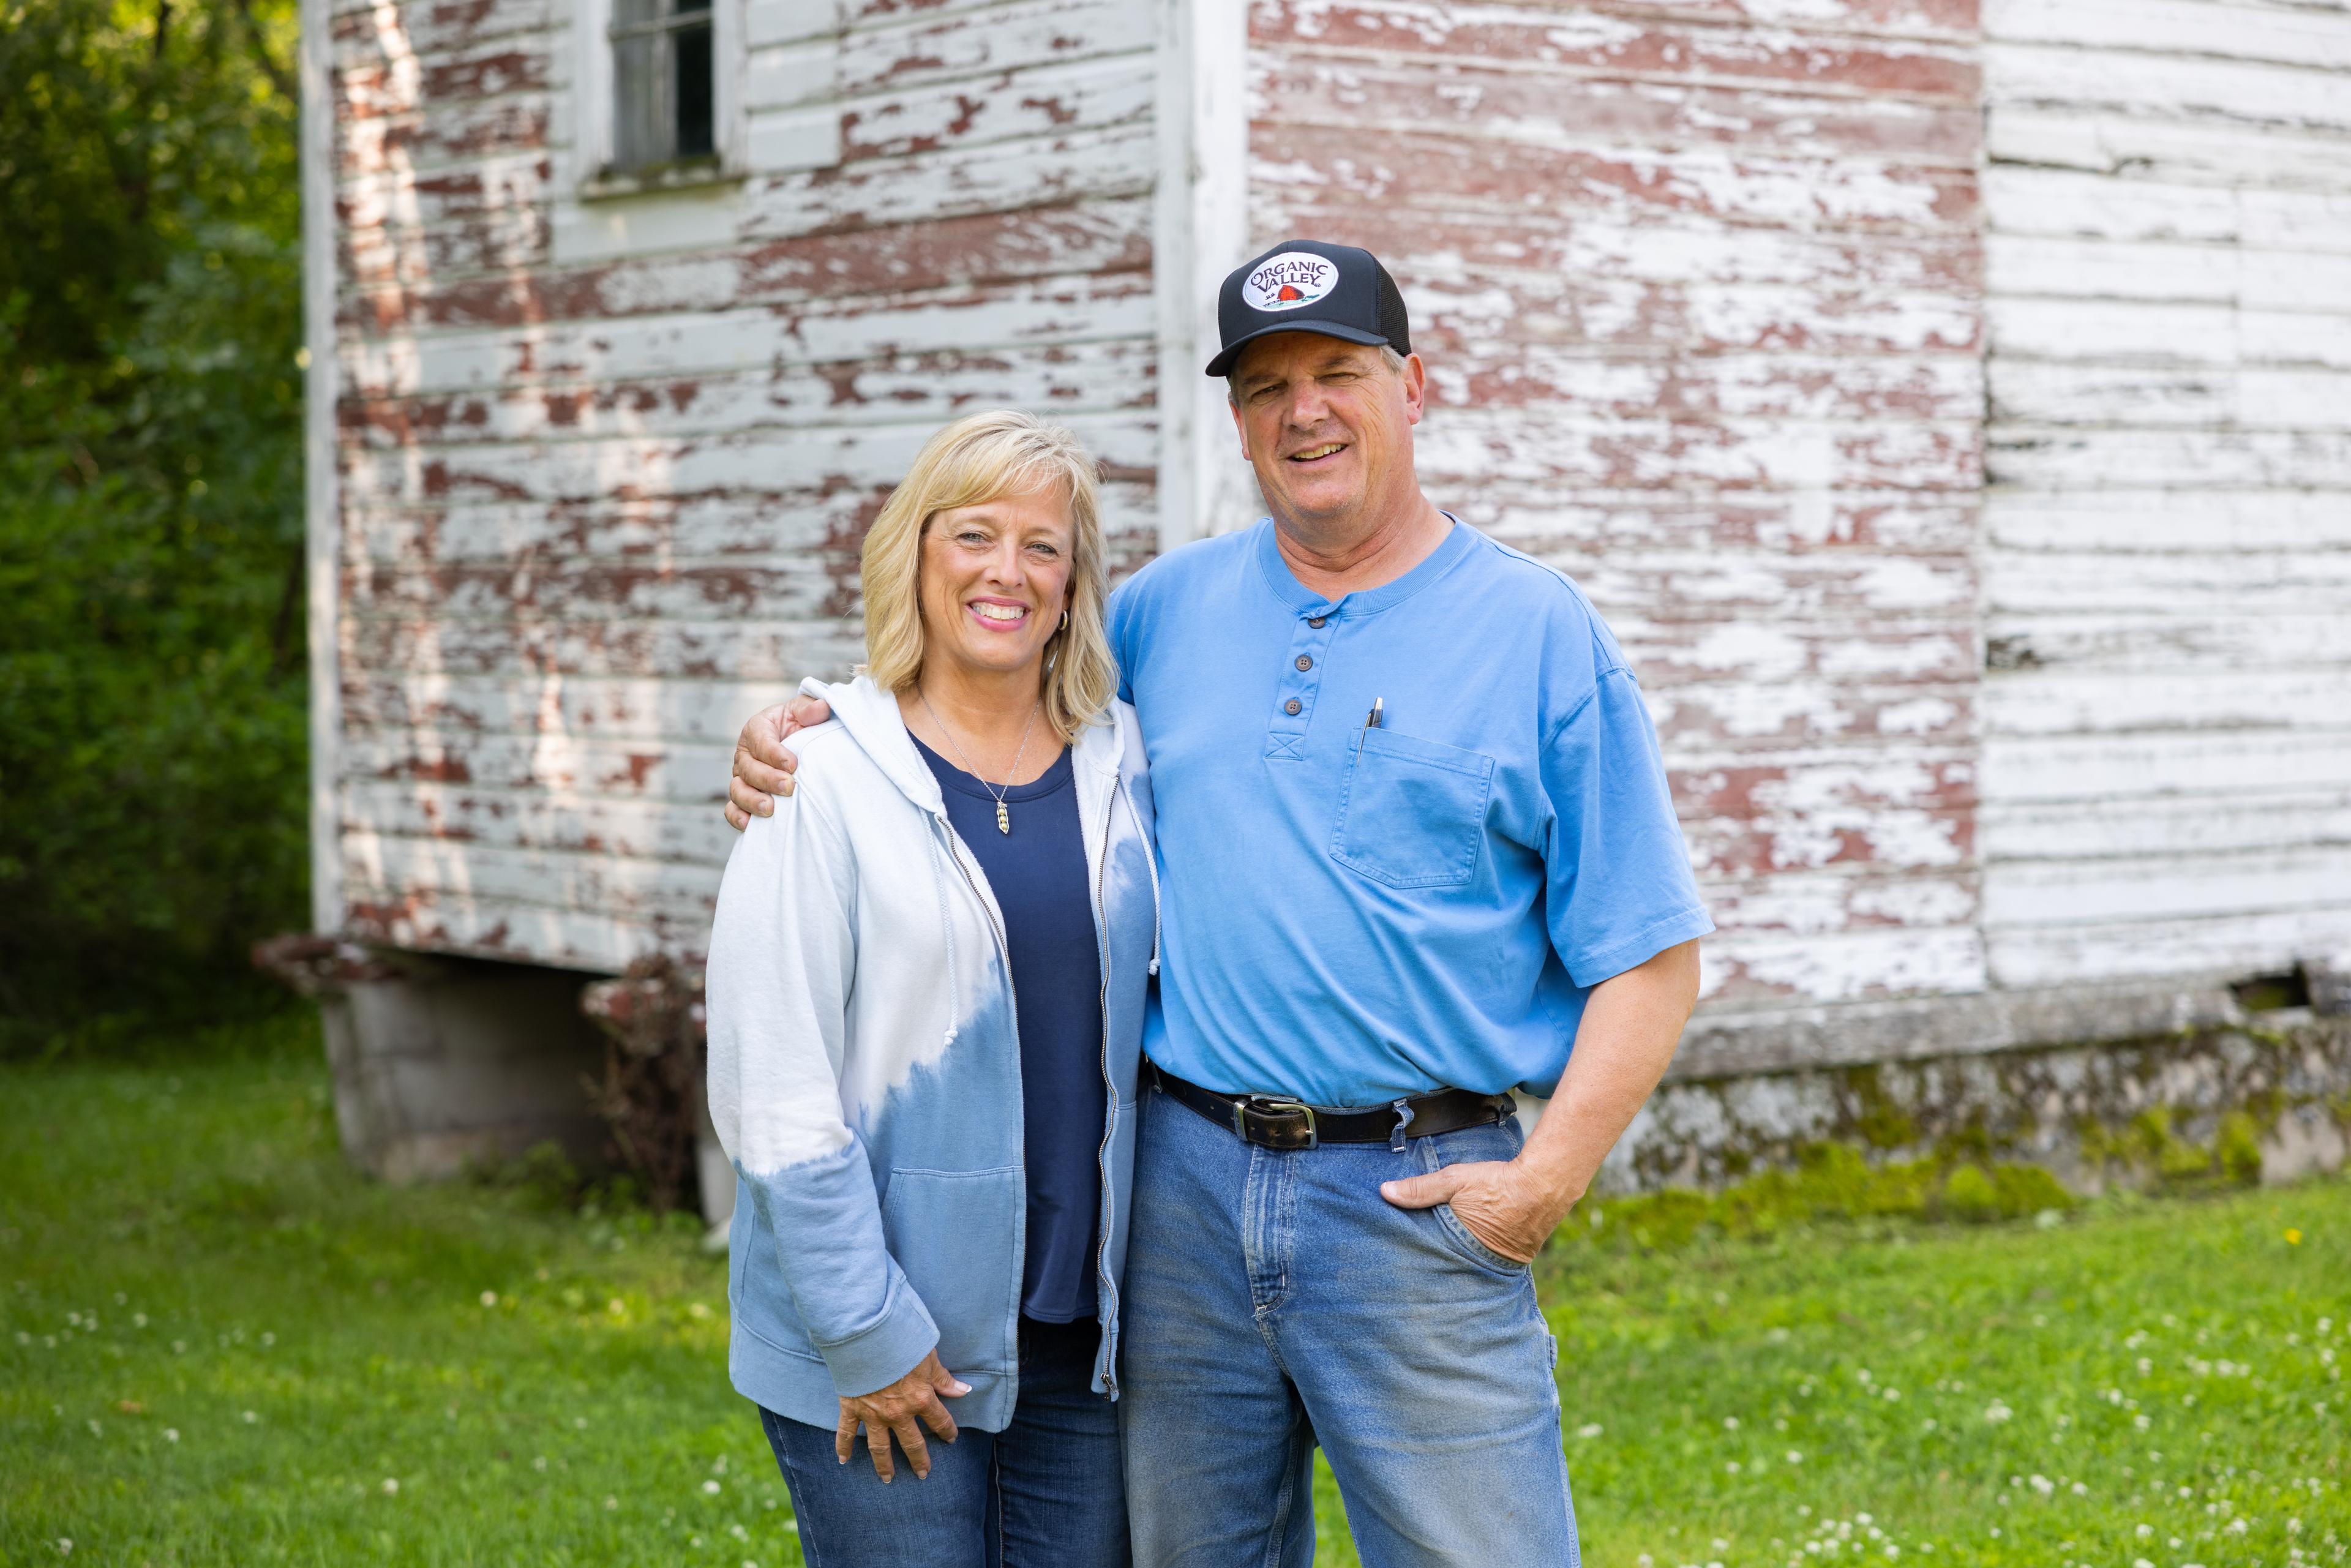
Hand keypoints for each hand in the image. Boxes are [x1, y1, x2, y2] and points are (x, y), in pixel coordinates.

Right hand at [724, 693, 832, 829]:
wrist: (798, 743)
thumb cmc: (799, 725)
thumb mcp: (803, 712)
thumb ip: (809, 708)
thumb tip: (820, 708)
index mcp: (758, 729)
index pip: (760, 740)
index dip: (774, 753)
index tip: (793, 764)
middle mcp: (745, 754)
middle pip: (748, 768)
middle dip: (767, 779)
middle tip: (788, 787)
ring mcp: (742, 777)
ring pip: (737, 790)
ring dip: (751, 800)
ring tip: (769, 808)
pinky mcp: (742, 796)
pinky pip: (732, 809)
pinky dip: (737, 817)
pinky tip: (749, 825)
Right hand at [835, 1350, 969, 1481]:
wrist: (868, 1336)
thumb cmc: (902, 1342)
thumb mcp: (929, 1358)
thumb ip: (943, 1379)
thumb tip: (964, 1391)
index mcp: (921, 1399)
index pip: (940, 1421)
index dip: (947, 1431)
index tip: (951, 1438)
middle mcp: (898, 1413)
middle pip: (912, 1443)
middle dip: (919, 1459)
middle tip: (923, 1474)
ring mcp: (873, 1414)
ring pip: (880, 1447)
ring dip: (884, 1465)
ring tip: (887, 1479)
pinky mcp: (852, 1408)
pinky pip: (846, 1432)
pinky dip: (843, 1447)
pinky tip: (843, 1461)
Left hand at [1380, 1158, 1572, 1264]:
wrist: (1544, 1184)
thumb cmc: (1497, 1183)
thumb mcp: (1453, 1181)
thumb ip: (1420, 1189)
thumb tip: (1384, 1192)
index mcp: (1460, 1248)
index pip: (1432, 1263)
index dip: (1419, 1263)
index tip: (1401, 1268)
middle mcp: (1481, 1262)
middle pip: (1453, 1270)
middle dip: (1438, 1270)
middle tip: (1417, 1276)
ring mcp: (1501, 1263)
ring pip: (1473, 1268)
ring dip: (1461, 1265)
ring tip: (1444, 1267)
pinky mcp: (1518, 1258)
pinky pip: (1493, 1263)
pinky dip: (1482, 1259)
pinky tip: (1473, 1254)